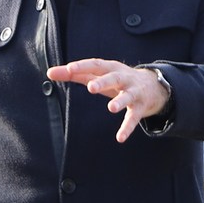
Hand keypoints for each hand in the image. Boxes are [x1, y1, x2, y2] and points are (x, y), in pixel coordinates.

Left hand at [47, 58, 171, 141]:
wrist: (154, 86)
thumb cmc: (117, 79)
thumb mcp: (98, 75)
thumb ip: (74, 74)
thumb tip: (49, 73)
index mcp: (110, 68)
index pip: (95, 64)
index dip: (82, 67)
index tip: (68, 69)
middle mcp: (124, 78)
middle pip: (114, 78)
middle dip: (103, 82)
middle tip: (91, 87)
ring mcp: (134, 93)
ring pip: (127, 96)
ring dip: (120, 102)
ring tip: (111, 108)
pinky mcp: (140, 108)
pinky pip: (133, 118)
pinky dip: (127, 128)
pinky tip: (120, 138)